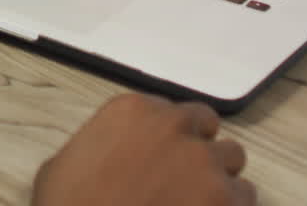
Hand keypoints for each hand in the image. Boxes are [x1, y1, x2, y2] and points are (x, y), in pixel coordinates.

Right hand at [33, 94, 254, 205]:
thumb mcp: (61, 167)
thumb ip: (97, 148)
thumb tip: (104, 159)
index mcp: (132, 111)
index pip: (171, 110)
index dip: (170, 135)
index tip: (164, 153)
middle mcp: (174, 128)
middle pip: (206, 126)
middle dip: (198, 148)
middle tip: (183, 177)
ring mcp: (203, 163)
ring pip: (232, 159)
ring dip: (219, 177)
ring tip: (199, 201)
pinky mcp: (225, 200)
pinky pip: (245, 196)